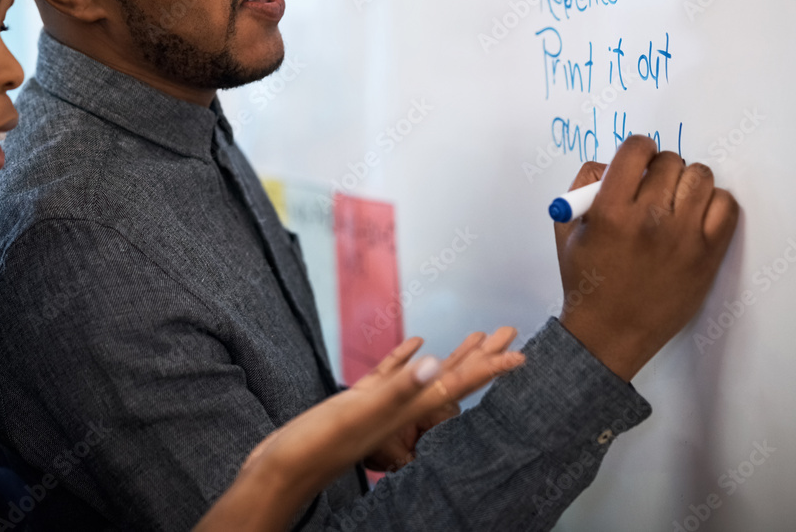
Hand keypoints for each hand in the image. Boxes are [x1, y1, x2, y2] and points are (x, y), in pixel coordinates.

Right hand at [194, 329, 523, 531]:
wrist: (281, 471)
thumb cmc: (316, 445)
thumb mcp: (358, 414)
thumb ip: (397, 390)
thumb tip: (438, 365)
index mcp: (406, 409)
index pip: (458, 385)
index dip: (490, 370)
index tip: (522, 355)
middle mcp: (401, 408)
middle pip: (452, 379)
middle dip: (482, 356)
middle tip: (509, 332)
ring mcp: (381, 406)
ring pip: (428, 375)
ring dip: (454, 355)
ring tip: (477, 335)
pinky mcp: (360, 402)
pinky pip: (394, 374)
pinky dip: (408, 357)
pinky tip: (417, 343)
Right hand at [555, 134, 739, 381]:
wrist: (611, 331)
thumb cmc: (587, 279)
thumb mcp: (567, 229)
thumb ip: (583, 186)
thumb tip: (612, 164)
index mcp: (609, 211)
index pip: (636, 150)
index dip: (637, 149)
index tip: (638, 160)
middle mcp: (648, 220)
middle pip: (670, 161)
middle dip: (659, 167)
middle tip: (653, 186)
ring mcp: (682, 237)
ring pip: (700, 177)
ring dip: (686, 181)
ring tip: (675, 199)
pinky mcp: (707, 254)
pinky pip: (725, 205)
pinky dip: (713, 202)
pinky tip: (695, 214)